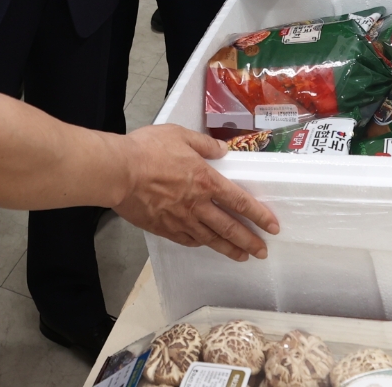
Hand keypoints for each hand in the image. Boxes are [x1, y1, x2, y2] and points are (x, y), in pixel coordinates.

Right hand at [111, 125, 277, 259]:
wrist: (118, 172)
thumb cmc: (148, 150)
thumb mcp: (179, 136)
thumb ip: (204, 144)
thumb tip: (223, 150)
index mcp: (206, 181)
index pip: (240, 202)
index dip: (259, 215)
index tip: (273, 227)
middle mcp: (198, 205)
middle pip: (230, 228)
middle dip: (249, 241)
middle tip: (262, 251)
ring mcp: (181, 220)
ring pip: (211, 239)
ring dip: (229, 249)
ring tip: (243, 257)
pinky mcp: (164, 228)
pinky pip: (188, 240)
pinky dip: (201, 244)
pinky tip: (206, 246)